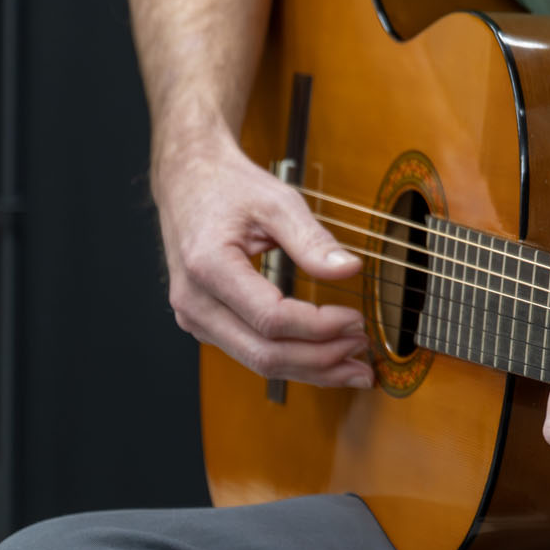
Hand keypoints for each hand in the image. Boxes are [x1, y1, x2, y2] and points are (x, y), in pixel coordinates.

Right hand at [155, 130, 369, 387]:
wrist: (187, 181)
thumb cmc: (227, 186)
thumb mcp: (276, 201)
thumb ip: (312, 239)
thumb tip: (350, 270)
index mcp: (208, 267)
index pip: (271, 317)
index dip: (319, 326)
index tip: (356, 319)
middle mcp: (194, 301)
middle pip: (263, 352)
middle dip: (320, 359)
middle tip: (363, 350)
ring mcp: (195, 317)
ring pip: (257, 361)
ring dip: (309, 368)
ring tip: (353, 366)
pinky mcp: (204, 322)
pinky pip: (249, 352)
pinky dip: (290, 359)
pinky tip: (323, 357)